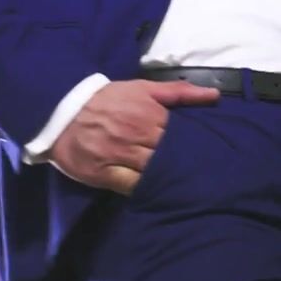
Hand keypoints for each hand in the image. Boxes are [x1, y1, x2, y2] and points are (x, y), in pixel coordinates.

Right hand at [48, 80, 219, 193]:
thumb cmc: (109, 98)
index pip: (181, 134)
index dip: (193, 144)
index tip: (208, 152)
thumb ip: (179, 92)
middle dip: (183, 163)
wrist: (65, 109)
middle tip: (200, 173)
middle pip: (169, 154)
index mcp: (150, 114)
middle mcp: (137, 135)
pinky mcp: (105, 173)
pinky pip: (130, 185)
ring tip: (181, 184)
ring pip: (153, 171)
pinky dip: (144, 188)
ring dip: (167, 177)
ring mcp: (121, 155)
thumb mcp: (143, 88)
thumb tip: (215, 95)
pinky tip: (155, 192)